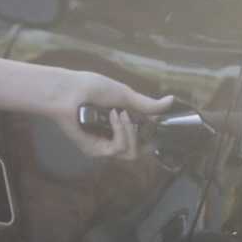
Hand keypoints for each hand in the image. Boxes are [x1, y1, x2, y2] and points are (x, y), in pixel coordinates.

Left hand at [51, 69, 173, 162]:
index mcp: (122, 126)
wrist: (70, 91)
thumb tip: (172, 100)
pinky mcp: (94, 150)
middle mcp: (114, 138)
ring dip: (130, 131)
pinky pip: (118, 149)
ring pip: (131, 153)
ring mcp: (104, 146)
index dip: (154, 137)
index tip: (161, 126)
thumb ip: (147, 104)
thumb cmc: (92, 88)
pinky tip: (114, 117)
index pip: (144, 141)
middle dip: (144, 137)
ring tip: (121, 113)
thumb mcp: (125, 95)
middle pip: (140, 152)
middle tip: (140, 121)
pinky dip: (121, 132)